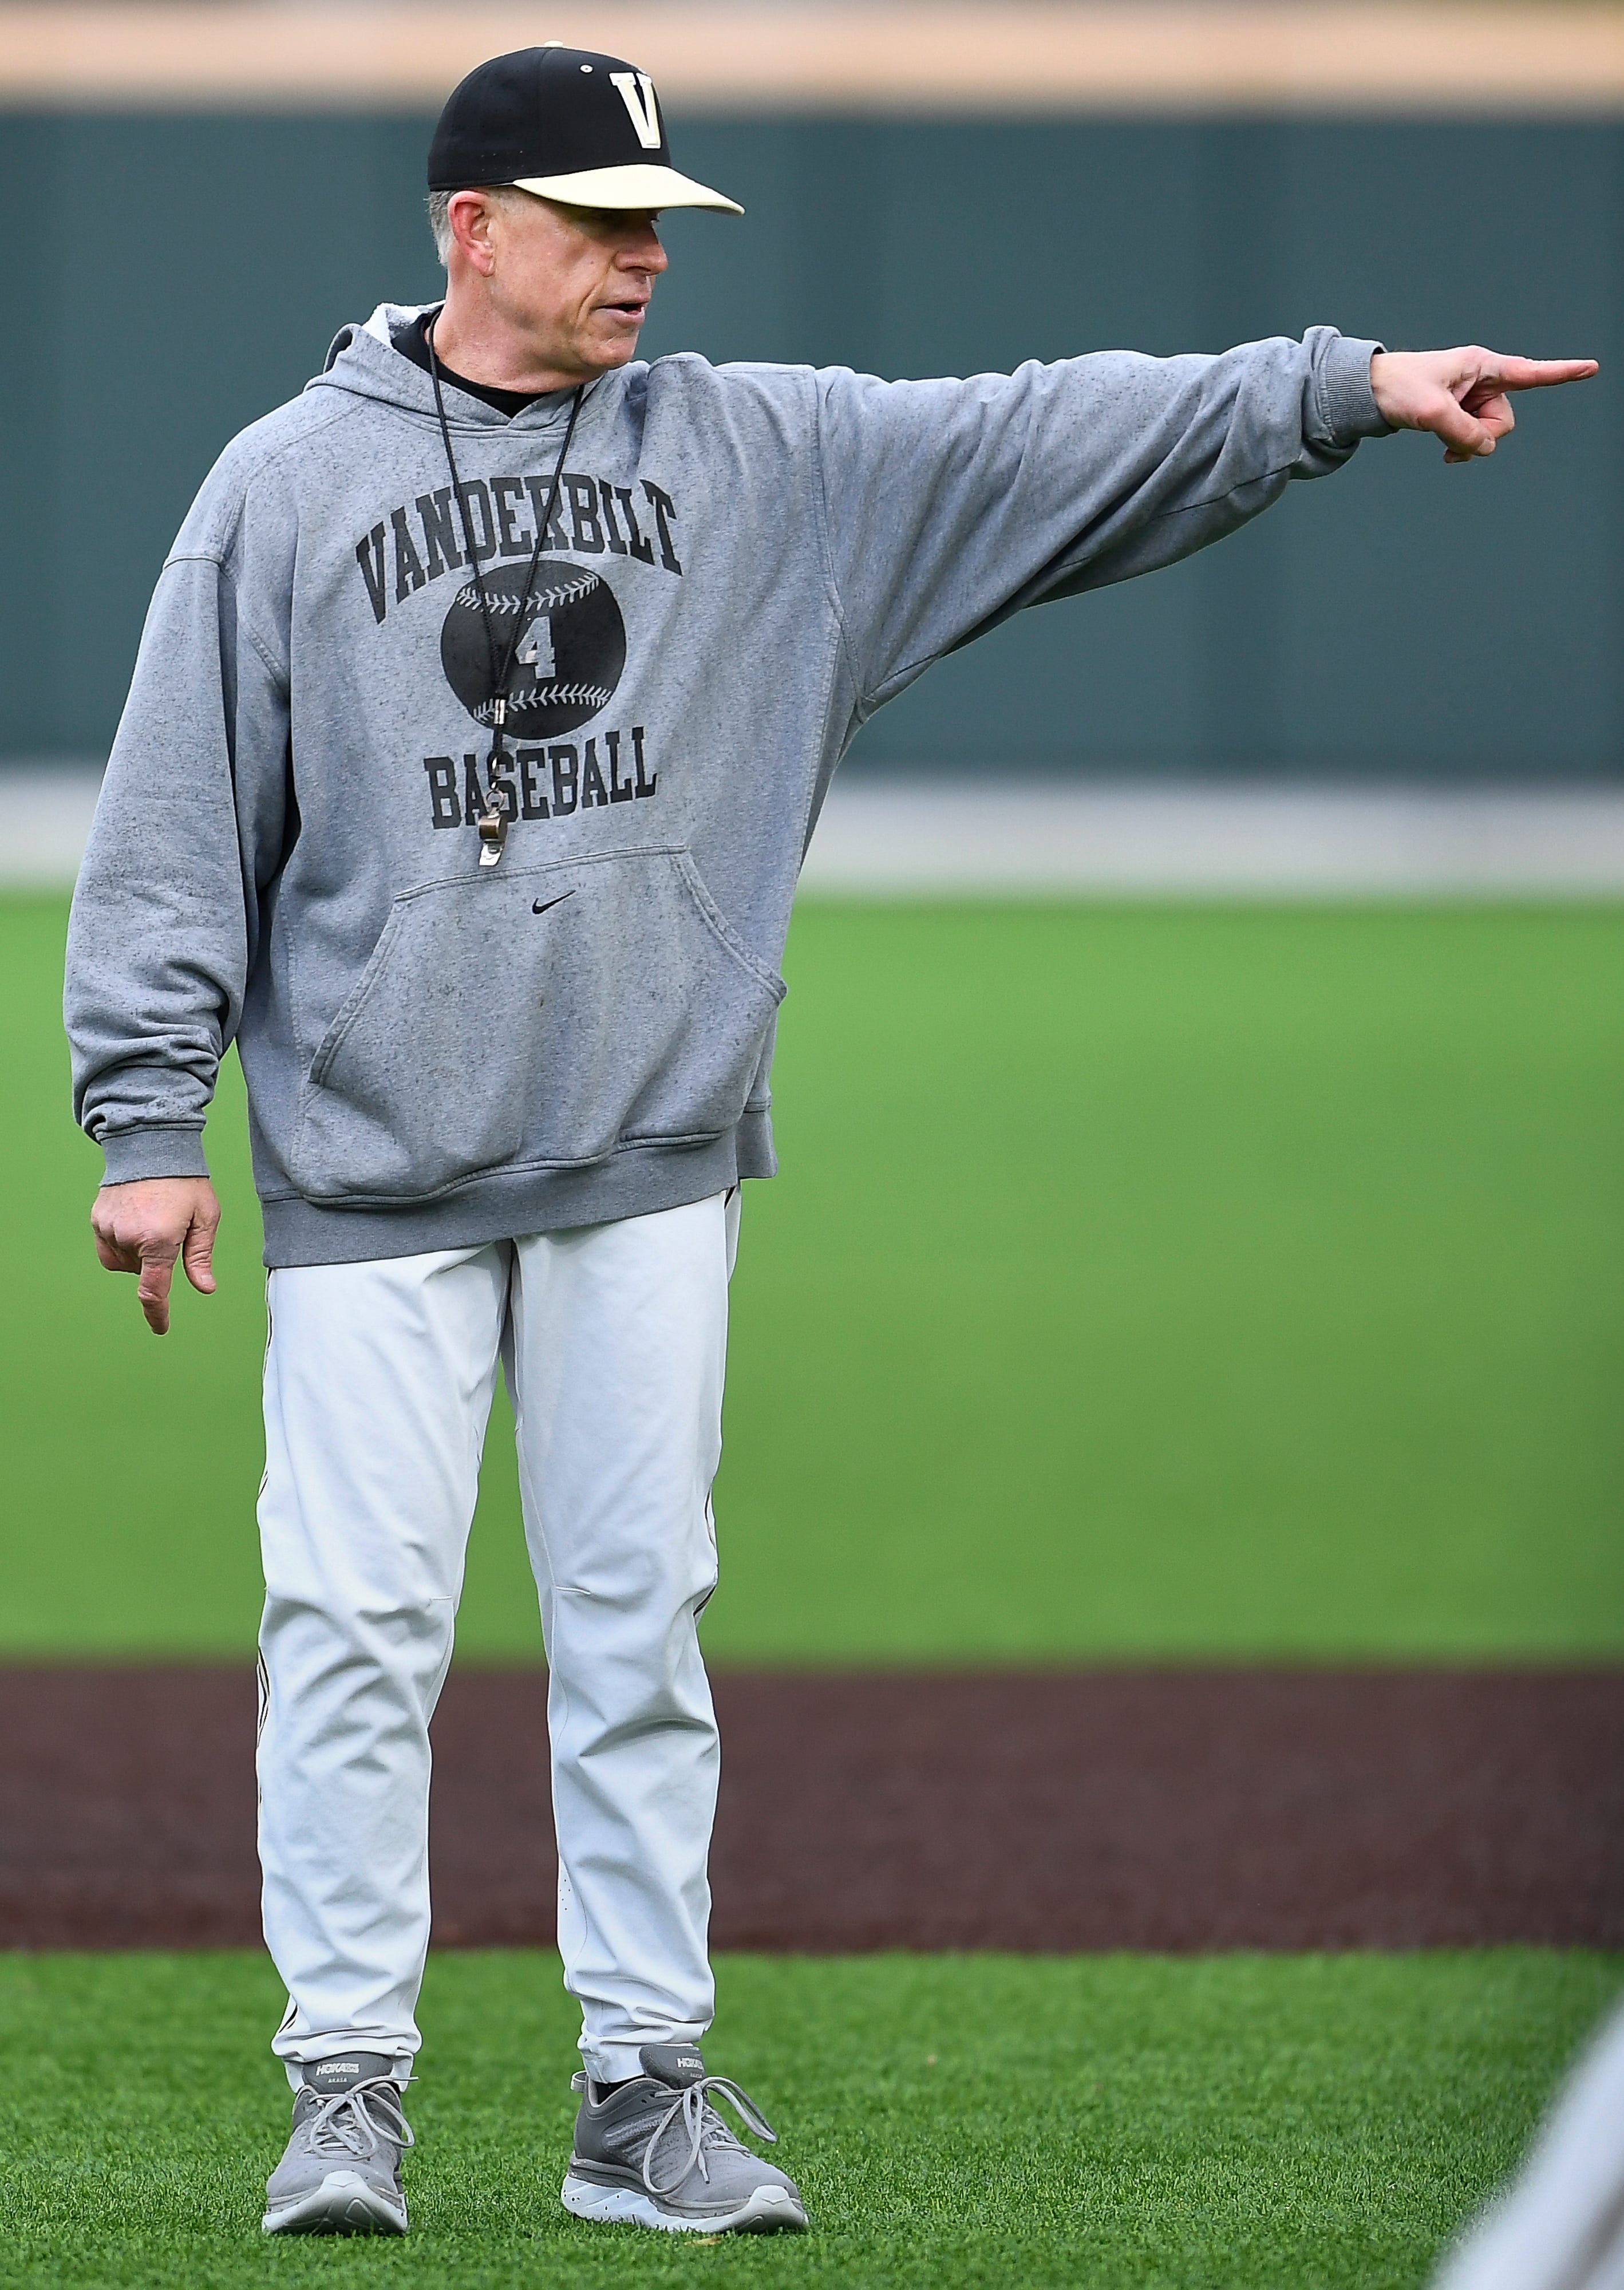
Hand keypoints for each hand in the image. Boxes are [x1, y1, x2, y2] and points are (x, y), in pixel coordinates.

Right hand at [91, 1177, 220, 1335]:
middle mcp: (129, 1237)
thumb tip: (204, 1287)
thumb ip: (200, 1256)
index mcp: (158, 1240)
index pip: (153, 1291)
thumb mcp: (205, 1217)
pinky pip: (108, 1248)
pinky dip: (122, 1244)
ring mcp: (108, 1229)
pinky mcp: (97, 1220)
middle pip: (142, 1272)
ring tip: (153, 1221)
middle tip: (172, 1229)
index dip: (157, 1314)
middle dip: (157, 1261)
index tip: (160, 1327)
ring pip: (123, 1262)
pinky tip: (135, 1222)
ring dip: (138, 1254)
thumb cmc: (184, 1180)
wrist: (150, 1145)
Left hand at [1370, 347, 1596, 462]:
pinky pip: (1474, 438)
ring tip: (1440, 440)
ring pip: (1488, 433)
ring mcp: (1471, 398)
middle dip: (1482, 434)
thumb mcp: (1431, 411)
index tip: (1590, 368)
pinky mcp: (1459, 412)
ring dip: (1468, 443)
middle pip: (1504, 419)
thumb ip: (1463, 432)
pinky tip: (1446, 453)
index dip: (1561, 373)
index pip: (1530, 373)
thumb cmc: (1397, 388)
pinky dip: (1463, 448)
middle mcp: (1481, 379)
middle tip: (1450, 433)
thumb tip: (1486, 449)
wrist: (1367, 392)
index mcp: (1481, 365)